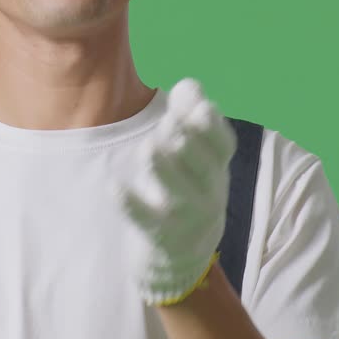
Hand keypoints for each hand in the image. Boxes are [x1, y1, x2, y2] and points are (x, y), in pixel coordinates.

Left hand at [113, 78, 236, 306]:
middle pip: (203, 166)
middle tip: (168, 126)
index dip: (213, 127)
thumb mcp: (193, 151)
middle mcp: (208, 192)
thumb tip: (190, 86)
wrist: (184, 252)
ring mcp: (187, 217)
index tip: (200, 108)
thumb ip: (189, 113)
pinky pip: (147, 222)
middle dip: (185, 143)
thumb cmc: (185, 183)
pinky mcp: (162, 237)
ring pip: (179, 193)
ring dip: (163, 168)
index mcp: (216, 166)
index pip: (223, 146)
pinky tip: (115, 187)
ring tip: (149, 148)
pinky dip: (132, 204)